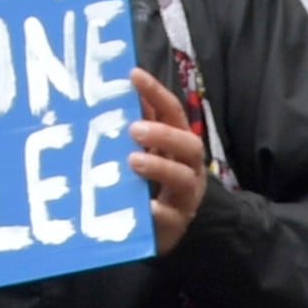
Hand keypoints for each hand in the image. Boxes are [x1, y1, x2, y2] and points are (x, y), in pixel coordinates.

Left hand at [130, 67, 208, 254]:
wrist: (153, 232)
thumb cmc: (146, 184)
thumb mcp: (141, 150)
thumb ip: (135, 124)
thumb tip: (117, 88)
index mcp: (178, 145)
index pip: (173, 113)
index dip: (156, 93)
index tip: (134, 75)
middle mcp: (187, 168)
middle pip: (190, 145)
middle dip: (164, 134)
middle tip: (134, 130)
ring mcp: (184, 197)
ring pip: (184, 179)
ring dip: (160, 167)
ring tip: (133, 161)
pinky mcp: (175, 225)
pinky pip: (170, 217)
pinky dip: (158, 211)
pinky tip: (145, 206)